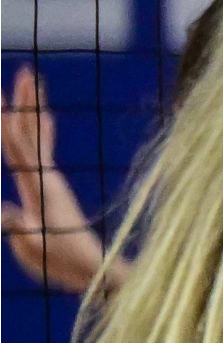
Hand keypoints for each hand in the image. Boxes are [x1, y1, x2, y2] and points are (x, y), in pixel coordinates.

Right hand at [0, 68, 106, 293]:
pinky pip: (45, 151)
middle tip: (23, 70)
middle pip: (30, 133)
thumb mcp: (35, 251)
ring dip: (32, 107)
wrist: (94, 272)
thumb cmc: (64, 265)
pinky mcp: (53, 188)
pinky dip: (42, 130)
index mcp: (40, 189)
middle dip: (24, 102)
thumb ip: (18, 229)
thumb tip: (4, 209)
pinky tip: (43, 115)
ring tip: (30, 80)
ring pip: (38, 136)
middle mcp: (48, 178)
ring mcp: (52, 181)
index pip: (19, 147)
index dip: (7, 121)